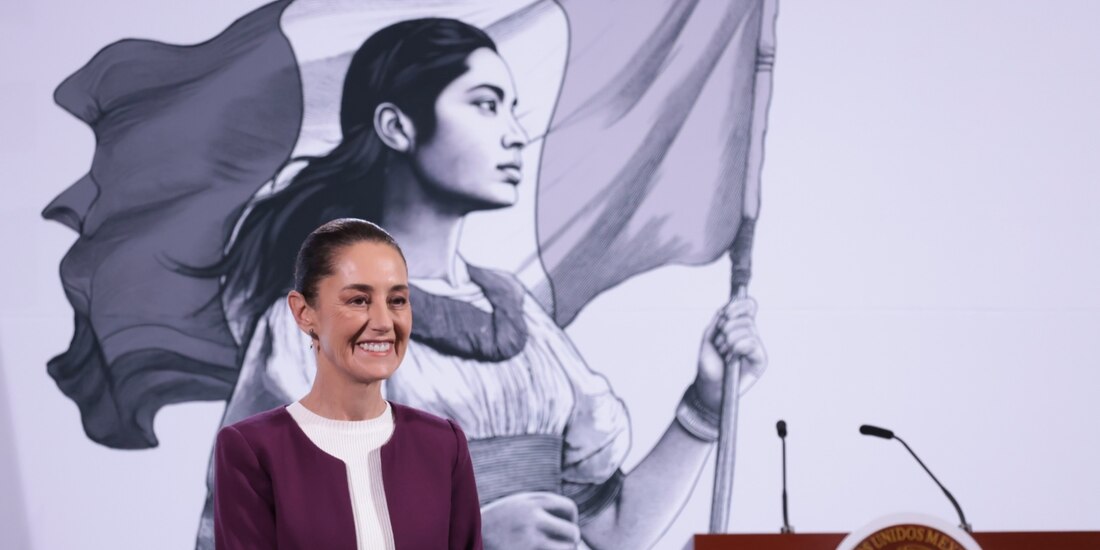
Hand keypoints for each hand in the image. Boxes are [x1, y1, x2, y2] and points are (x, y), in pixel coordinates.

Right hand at [481, 492, 580, 549]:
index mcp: (532, 502)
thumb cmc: (496, 522)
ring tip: (549, 549)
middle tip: (562, 546)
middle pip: (572, 532)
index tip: (564, 528)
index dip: (571, 520)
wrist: (466, 537)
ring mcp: (530, 540)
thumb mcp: (517, 504)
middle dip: (570, 541)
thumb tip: (572, 520)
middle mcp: (532, 519)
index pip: (569, 509)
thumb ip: (542, 506)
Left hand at [694, 295, 767, 412]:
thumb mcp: (710, 336)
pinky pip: (752, 343)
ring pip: (748, 329)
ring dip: (729, 341)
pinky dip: (737, 348)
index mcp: (740, 326)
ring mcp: (756, 347)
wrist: (710, 385)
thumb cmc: (709, 363)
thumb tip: (729, 306)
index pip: (749, 306)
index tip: (726, 314)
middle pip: (746, 318)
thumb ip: (719, 319)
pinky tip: (732, 359)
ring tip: (724, 354)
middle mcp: (751, 334)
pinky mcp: (760, 359)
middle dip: (726, 329)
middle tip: (720, 345)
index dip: (739, 306)